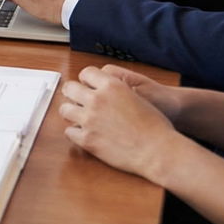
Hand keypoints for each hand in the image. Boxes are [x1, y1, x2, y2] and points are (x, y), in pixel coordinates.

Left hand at [59, 65, 182, 181]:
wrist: (159, 151)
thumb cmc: (156, 127)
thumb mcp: (138, 97)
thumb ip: (118, 91)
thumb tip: (105, 90)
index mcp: (112, 85)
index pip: (86, 73)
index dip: (86, 80)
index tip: (87, 86)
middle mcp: (97, 99)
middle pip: (70, 88)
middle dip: (73, 93)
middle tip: (76, 100)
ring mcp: (90, 119)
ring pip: (64, 109)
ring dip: (71, 112)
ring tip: (79, 117)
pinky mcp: (87, 139)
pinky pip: (69, 131)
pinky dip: (76, 132)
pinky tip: (85, 133)